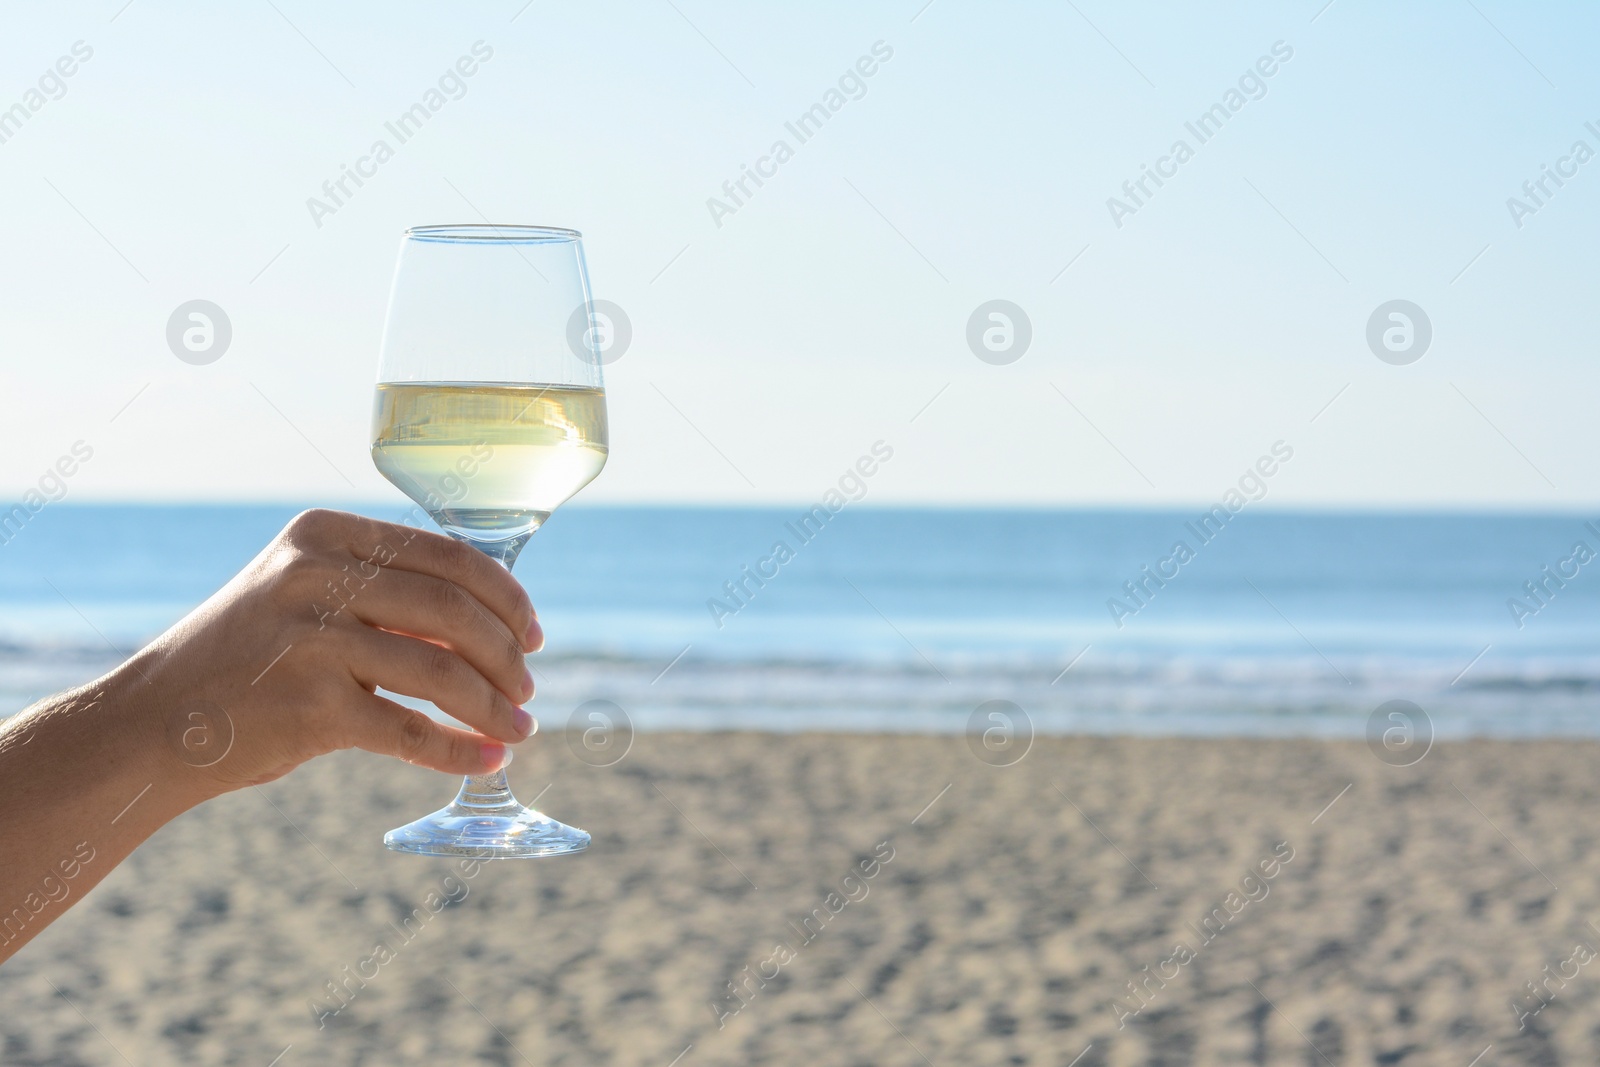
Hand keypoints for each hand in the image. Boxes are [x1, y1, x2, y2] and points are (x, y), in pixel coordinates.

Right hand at [119, 508, 541, 800]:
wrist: (153, 723)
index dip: (508, 598)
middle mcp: (316, 576)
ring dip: (493, 706)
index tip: (534, 634)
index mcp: (326, 535)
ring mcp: (310, 640)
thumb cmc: (249, 661)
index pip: (449, 557)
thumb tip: (496, 625)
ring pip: (441, 672)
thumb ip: (388, 598)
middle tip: (529, 689)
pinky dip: (459, 750)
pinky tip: (487, 761)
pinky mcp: (308, 708)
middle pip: (455, 611)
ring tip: (519, 729)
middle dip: (508, 655)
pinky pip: (409, 732)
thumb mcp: (307, 598)